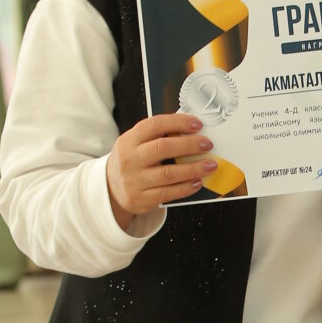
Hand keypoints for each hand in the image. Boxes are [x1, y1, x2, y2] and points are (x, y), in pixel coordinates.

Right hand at [106, 112, 217, 226]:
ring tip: (210, 165)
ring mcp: (134, 181)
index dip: (177, 123)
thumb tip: (190, 131)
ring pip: (168, 173)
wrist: (111, 190)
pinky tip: (197, 182)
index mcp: (128, 140)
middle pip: (162, 148)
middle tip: (207, 144)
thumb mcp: (135, 145)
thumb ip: (156, 137)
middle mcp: (129, 160)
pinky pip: (168, 193)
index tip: (197, 124)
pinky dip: (186, 188)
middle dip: (189, 145)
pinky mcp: (141, 199)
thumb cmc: (132, 162)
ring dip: (193, 169)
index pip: (154, 125)